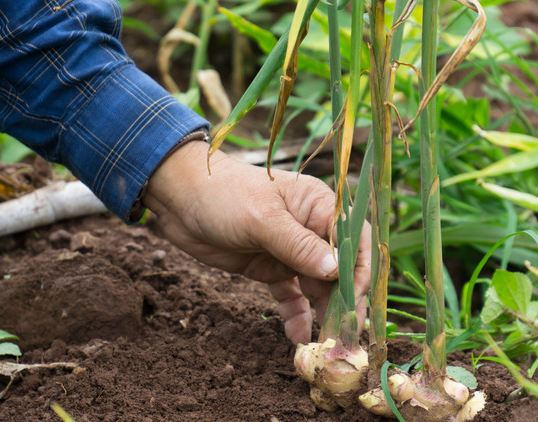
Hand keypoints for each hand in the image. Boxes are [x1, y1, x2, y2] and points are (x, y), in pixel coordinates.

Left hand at [142, 141, 370, 343]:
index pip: (353, 240)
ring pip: (318, 286)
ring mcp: (291, 250)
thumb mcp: (262, 219)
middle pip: (339, 268)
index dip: (358, 271)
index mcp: (318, 205)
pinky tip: (297, 336)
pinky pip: (291, 295)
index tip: (353, 301)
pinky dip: (296, 314)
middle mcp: (311, 228)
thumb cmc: (223, 194)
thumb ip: (299, 245)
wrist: (179, 198)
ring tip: (325, 343)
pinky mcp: (271, 267)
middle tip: (345, 334)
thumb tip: (337, 270)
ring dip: (323, 312)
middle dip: (344, 300)